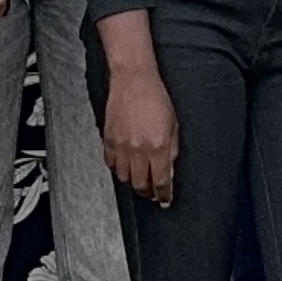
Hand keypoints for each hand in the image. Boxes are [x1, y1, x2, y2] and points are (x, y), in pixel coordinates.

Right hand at [100, 57, 179, 206]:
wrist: (133, 80)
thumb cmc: (156, 98)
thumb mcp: (173, 126)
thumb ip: (172, 152)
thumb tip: (169, 172)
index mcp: (158, 146)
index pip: (161, 181)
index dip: (164, 195)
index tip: (165, 200)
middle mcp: (138, 150)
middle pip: (141, 184)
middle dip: (148, 193)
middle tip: (153, 194)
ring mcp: (121, 146)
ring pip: (124, 178)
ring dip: (133, 184)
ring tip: (139, 182)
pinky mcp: (109, 140)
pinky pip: (111, 164)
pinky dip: (118, 171)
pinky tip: (125, 168)